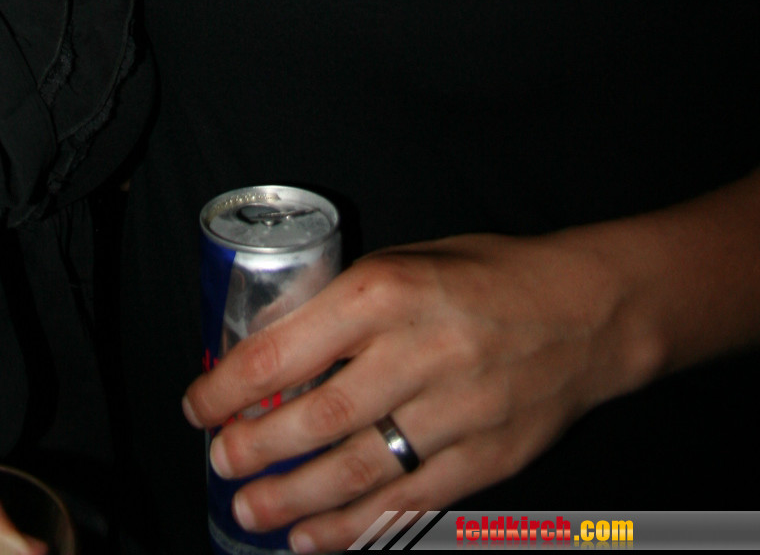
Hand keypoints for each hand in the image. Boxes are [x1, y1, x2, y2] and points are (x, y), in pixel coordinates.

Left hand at [184, 231, 642, 551]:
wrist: (588, 311)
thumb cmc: (487, 275)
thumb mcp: (407, 261)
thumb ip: (348, 308)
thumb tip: (275, 353)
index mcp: (387, 291)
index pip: (288, 348)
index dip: (232, 385)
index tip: (199, 404)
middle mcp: (418, 351)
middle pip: (318, 417)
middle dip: (257, 449)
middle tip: (220, 462)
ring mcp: (456, 412)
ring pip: (359, 469)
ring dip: (295, 498)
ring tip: (250, 510)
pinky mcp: (486, 459)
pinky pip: (408, 501)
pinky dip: (356, 526)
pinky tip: (315, 537)